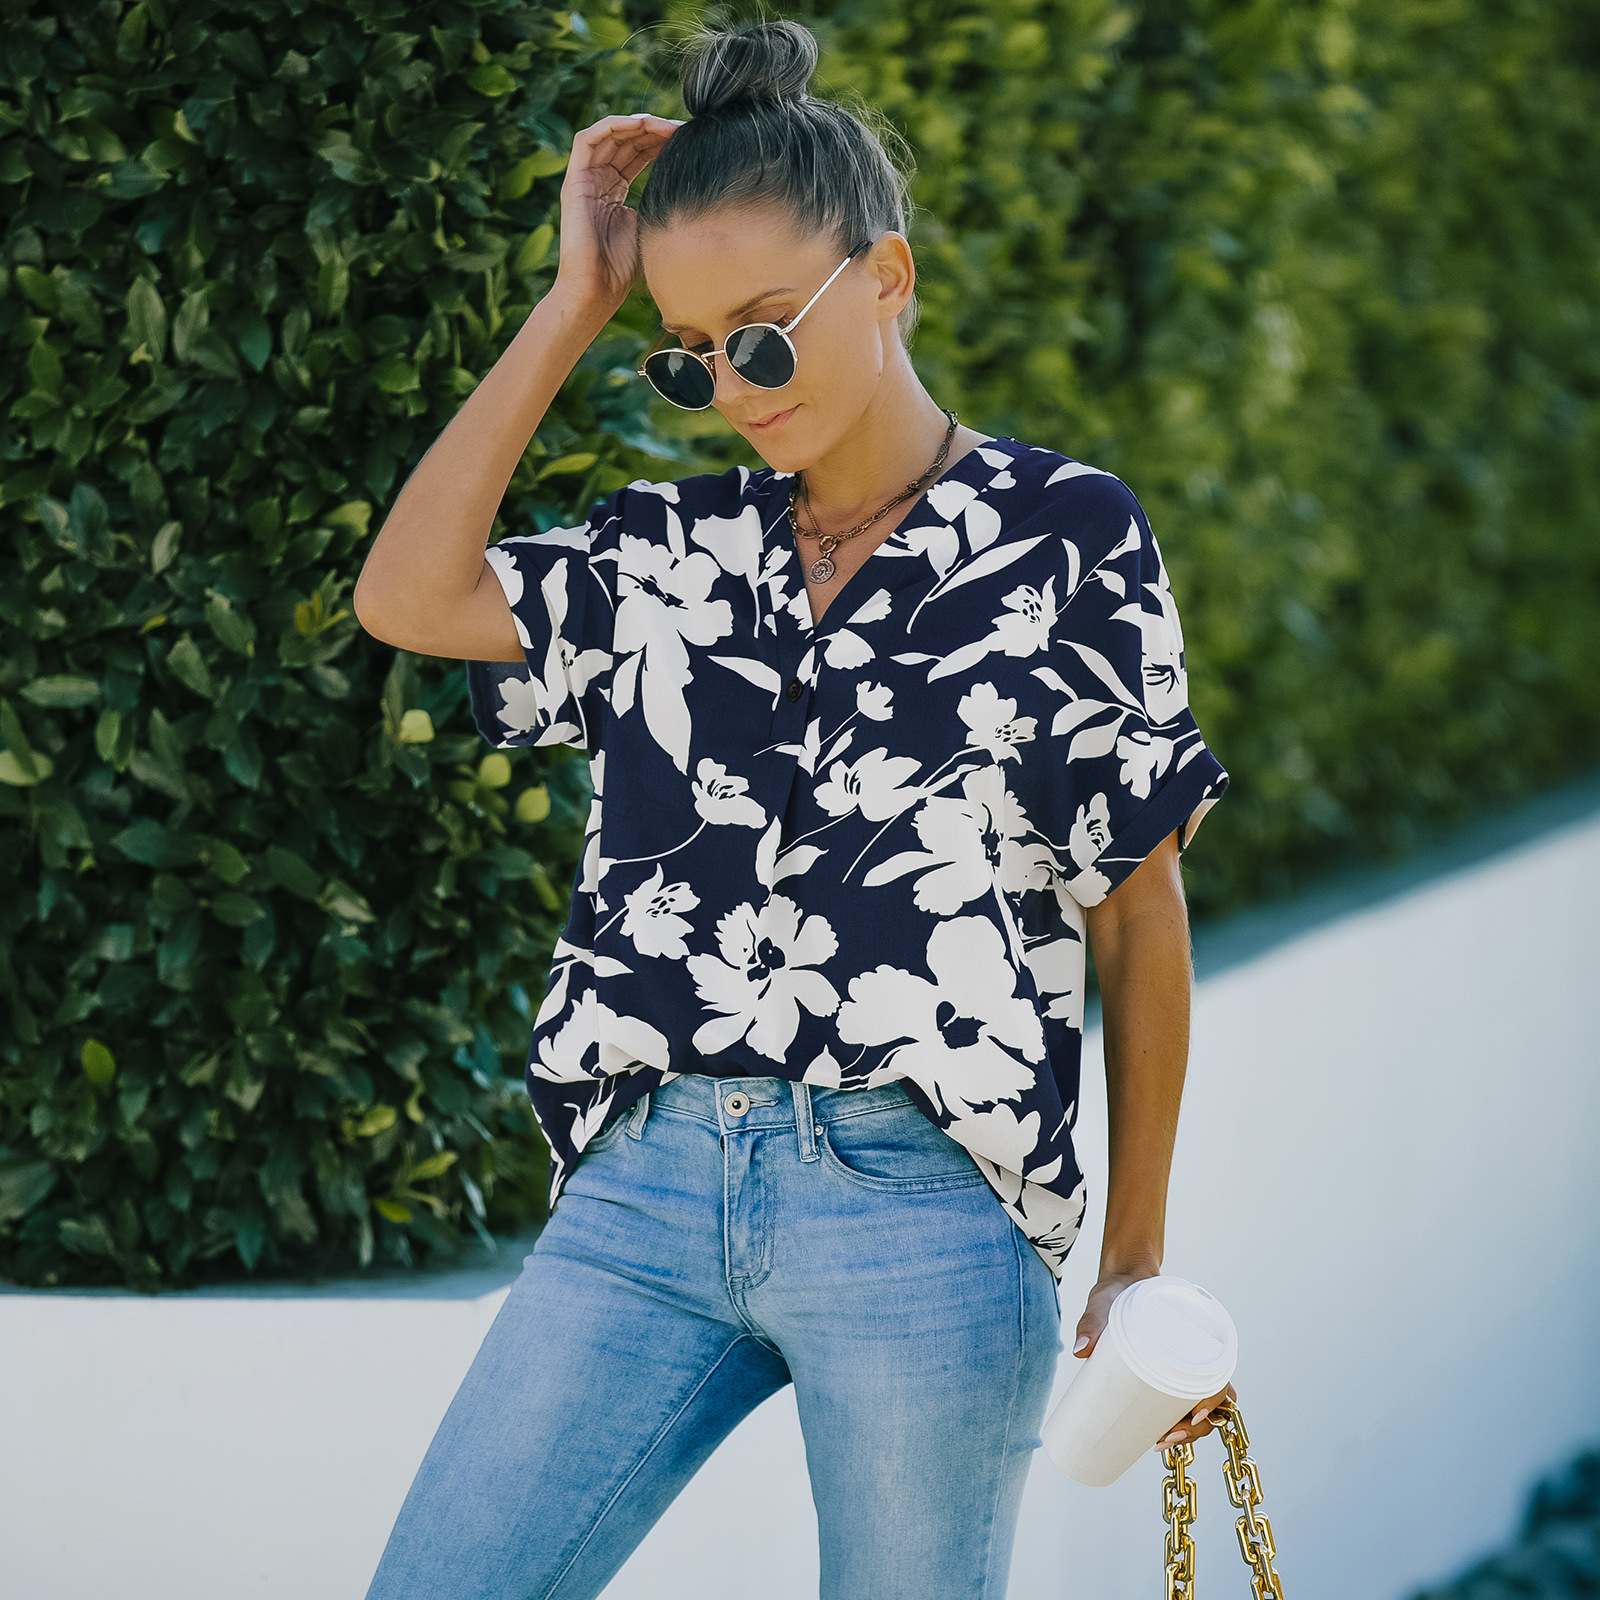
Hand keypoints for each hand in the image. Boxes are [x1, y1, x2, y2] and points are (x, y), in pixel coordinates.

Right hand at [553, 114, 681, 315]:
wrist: (597, 289)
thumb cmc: (623, 269)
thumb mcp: (649, 226)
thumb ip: (659, 201)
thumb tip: (687, 185)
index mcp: (615, 191)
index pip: (638, 154)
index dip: (661, 142)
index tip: (688, 139)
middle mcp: (599, 180)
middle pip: (626, 141)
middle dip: (653, 130)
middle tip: (680, 127)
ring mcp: (586, 179)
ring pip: (609, 134)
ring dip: (636, 124)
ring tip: (661, 124)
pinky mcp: (574, 180)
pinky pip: (588, 140)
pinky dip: (612, 126)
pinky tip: (637, 125)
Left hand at [1073, 1268, 1235, 1451]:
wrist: (1122, 1281)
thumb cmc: (1121, 1290)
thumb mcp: (1106, 1302)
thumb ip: (1092, 1321)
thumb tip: (1080, 1351)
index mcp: (1193, 1338)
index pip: (1219, 1378)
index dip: (1214, 1401)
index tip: (1195, 1414)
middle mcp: (1194, 1357)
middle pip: (1213, 1403)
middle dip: (1196, 1428)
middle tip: (1165, 1437)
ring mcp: (1182, 1368)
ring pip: (1200, 1408)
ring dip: (1188, 1431)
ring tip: (1158, 1441)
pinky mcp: (1166, 1374)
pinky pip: (1180, 1403)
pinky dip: (1177, 1422)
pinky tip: (1160, 1436)